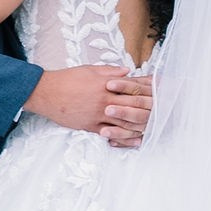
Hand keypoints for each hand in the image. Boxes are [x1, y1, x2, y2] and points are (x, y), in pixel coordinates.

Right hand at [26, 65, 151, 141]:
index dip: (145, 89)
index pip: (131, 87)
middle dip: (147, 108)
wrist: (48, 93)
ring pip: (123, 122)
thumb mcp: (90, 70)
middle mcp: (104, 100)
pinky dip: (123, 138)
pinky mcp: (90, 126)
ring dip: (139, 125)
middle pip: (131, 106)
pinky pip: (110, 134)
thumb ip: (110, 71)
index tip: (158, 91)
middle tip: (162, 111)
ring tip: (153, 128)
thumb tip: (127, 71)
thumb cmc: (68, 79)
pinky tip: (134, 140)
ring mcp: (98, 115)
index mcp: (106, 84)